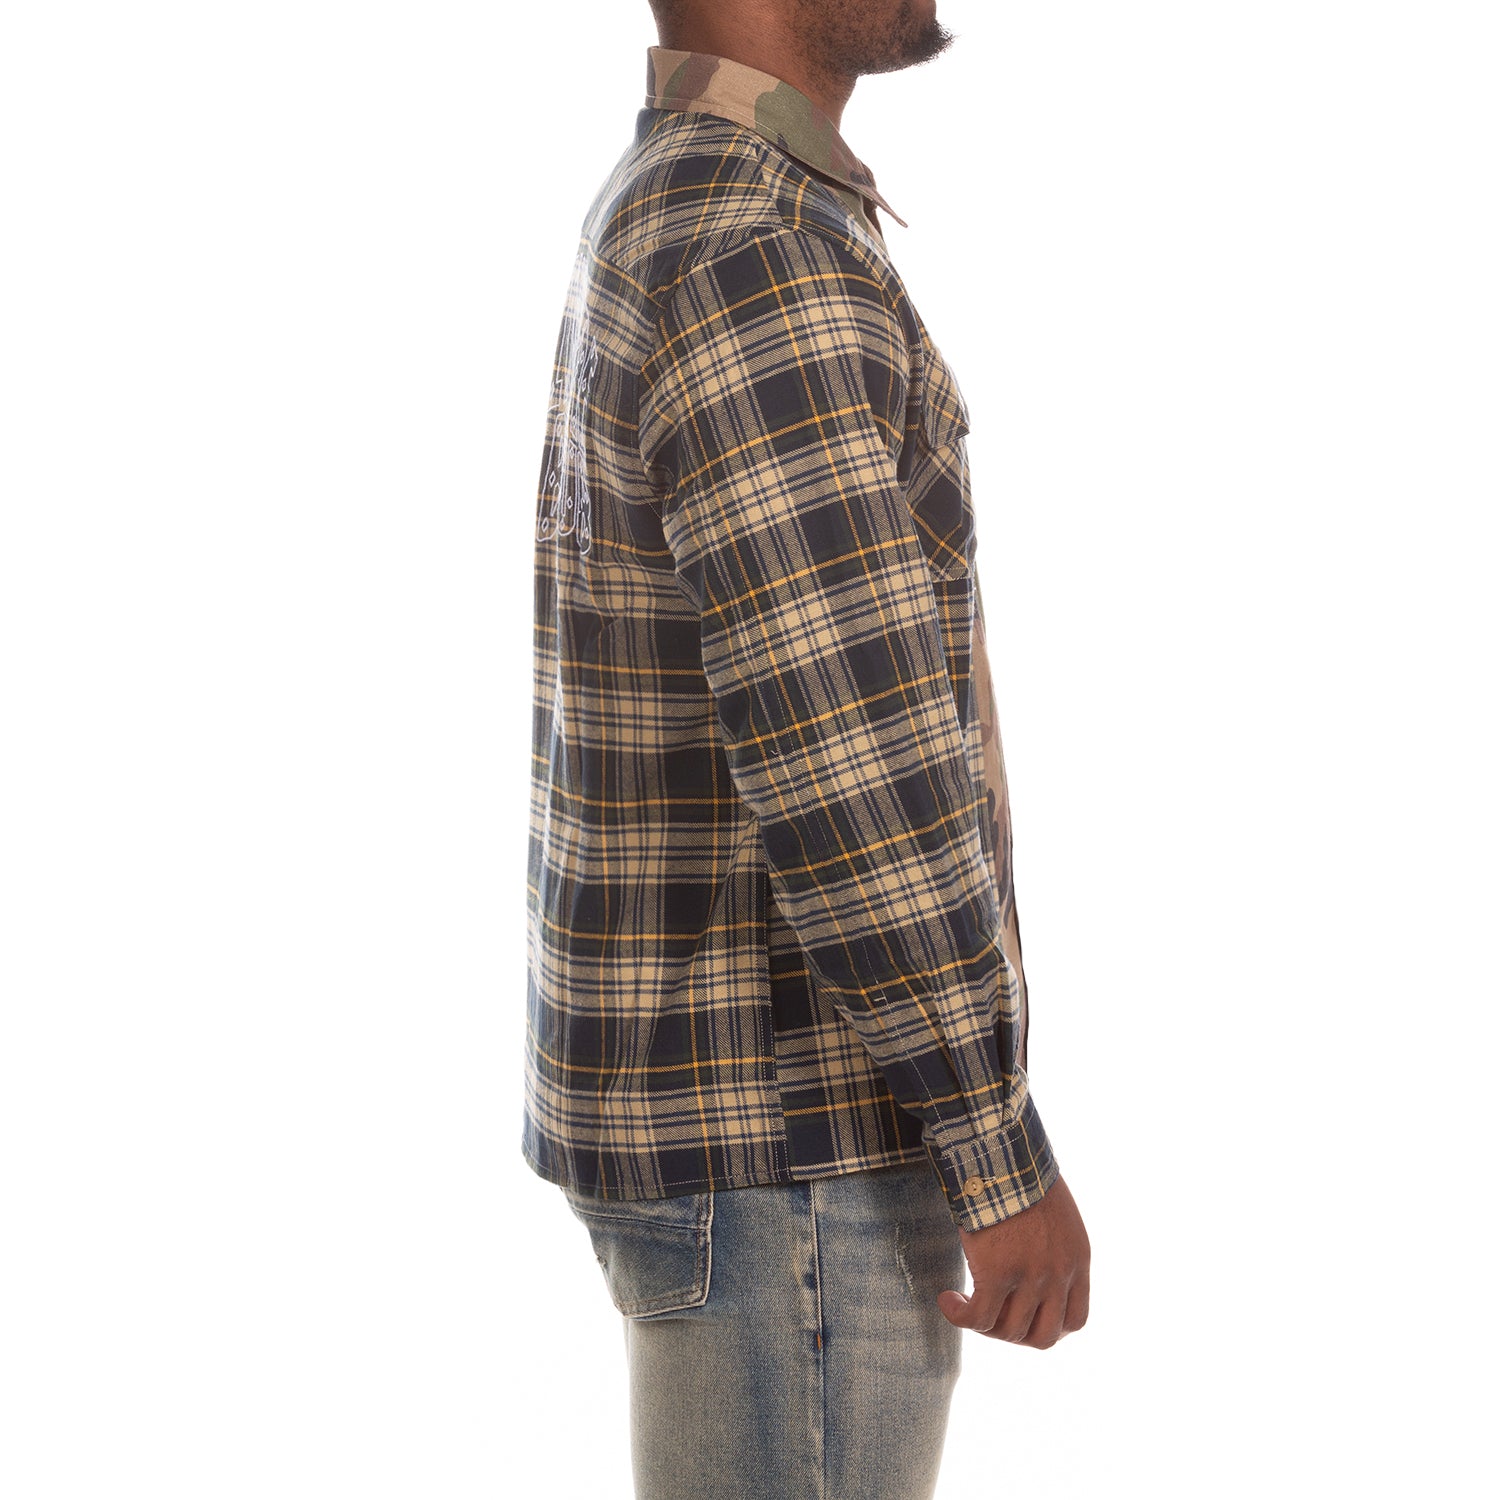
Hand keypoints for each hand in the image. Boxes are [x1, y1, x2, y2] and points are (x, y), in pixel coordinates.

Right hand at [937, 1173, 1089, 1347]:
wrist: (1000, 1152)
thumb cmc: (1017, 1171)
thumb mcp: (1052, 1213)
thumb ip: (1050, 1245)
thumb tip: (1026, 1259)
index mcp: (1077, 1259)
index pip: (1075, 1319)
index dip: (1047, 1327)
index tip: (1022, 1317)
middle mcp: (1059, 1274)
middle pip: (1044, 1336)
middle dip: (1015, 1334)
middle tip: (990, 1316)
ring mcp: (1030, 1277)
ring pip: (1009, 1332)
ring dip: (983, 1326)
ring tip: (962, 1304)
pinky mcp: (997, 1274)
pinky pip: (977, 1318)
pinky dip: (959, 1316)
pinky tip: (946, 1300)